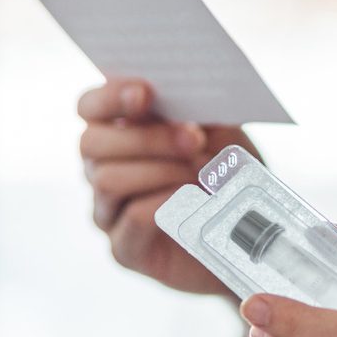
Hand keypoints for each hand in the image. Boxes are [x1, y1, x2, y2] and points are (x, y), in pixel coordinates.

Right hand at [78, 79, 257, 297]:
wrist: (247, 235)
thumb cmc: (226, 174)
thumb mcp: (220, 132)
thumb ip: (198, 109)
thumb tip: (187, 87)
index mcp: (116, 131)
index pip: (89, 107)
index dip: (110, 97)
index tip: (145, 93)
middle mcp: (101, 169)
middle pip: (92, 143)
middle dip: (146, 137)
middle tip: (194, 138)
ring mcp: (108, 211)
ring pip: (108, 180)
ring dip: (159, 169)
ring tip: (202, 172)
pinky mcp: (124, 248)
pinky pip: (130, 218)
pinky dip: (164, 202)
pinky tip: (193, 199)